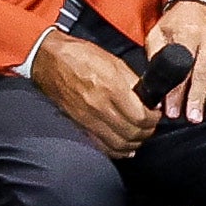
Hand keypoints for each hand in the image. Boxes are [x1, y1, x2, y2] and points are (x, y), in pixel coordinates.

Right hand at [28, 28, 158, 160]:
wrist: (49, 61)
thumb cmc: (81, 56)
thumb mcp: (114, 62)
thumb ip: (133, 82)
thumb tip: (149, 99)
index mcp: (111, 88)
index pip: (140, 117)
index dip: (153, 119)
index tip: (155, 114)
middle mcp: (99, 107)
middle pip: (131, 133)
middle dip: (146, 132)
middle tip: (150, 126)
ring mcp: (87, 119)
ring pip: (117, 144)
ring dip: (133, 143)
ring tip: (139, 135)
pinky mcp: (77, 125)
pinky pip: (100, 146)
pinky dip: (115, 150)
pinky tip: (123, 146)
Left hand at [153, 7, 205, 124]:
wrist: (195, 2)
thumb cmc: (175, 23)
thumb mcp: (157, 34)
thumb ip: (156, 57)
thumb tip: (155, 87)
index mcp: (186, 35)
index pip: (181, 68)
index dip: (175, 92)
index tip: (171, 111)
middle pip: (204, 71)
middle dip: (199, 95)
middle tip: (195, 116)